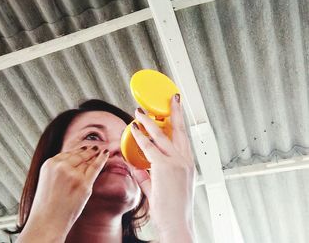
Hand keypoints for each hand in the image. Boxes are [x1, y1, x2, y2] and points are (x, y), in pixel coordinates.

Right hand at [18, 146, 108, 241]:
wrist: (47, 223)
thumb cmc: (47, 206)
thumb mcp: (47, 180)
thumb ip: (58, 170)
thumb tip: (71, 162)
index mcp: (49, 164)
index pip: (66, 154)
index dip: (76, 151)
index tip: (83, 148)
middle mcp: (61, 166)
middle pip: (78, 155)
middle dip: (87, 151)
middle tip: (94, 148)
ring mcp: (73, 175)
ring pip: (87, 161)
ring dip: (94, 155)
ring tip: (100, 151)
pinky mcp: (83, 184)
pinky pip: (95, 167)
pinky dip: (102, 159)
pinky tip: (105, 154)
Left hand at [131, 94, 195, 235]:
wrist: (177, 224)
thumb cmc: (172, 208)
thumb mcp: (159, 187)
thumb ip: (146, 174)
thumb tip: (134, 164)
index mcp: (187, 163)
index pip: (183, 137)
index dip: (179, 122)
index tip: (175, 111)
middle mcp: (185, 160)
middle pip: (180, 129)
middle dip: (175, 111)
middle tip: (172, 98)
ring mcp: (177, 162)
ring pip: (162, 134)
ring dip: (149, 121)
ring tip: (140, 111)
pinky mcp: (165, 167)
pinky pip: (149, 147)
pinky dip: (140, 137)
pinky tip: (133, 129)